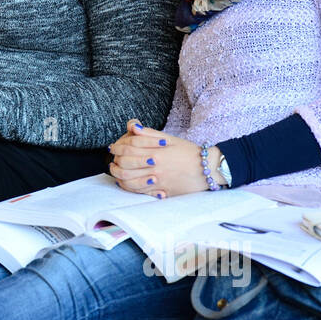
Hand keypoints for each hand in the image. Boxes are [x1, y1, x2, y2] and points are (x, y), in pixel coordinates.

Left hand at [108, 119, 223, 198]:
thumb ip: (149, 134)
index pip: (129, 147)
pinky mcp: (162, 191)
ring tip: (116, 172)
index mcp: (157, 151)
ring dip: (119, 176)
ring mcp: (159, 180)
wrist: (208, 169)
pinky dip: (130, 188)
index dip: (118, 146)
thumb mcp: (170, 139)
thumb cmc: (189, 152)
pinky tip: (126, 183)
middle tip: (112, 161)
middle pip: (126, 164)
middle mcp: (156, 166)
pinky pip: (140, 192)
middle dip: (115, 162)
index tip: (113, 147)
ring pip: (130, 180)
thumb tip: (132, 127)